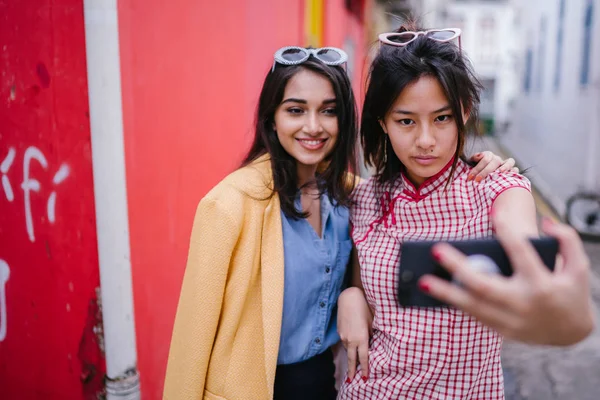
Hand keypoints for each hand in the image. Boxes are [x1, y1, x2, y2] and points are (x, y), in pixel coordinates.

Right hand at [337, 287, 372, 380]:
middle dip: (352, 371)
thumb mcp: (371, 322)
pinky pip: (344, 342)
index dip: (364, 368)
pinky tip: (351, 345)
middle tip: (351, 380)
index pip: (363, 358)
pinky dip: (348, 346)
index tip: (365, 377)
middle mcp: (351, 339)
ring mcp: (343, 336)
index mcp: (361, 338)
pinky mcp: (339, 331)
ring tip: (353, 365)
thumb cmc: (363, 308)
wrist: (348, 298)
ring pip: (348, 350)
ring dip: (351, 357)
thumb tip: (370, 341)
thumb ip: (370, 334)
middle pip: (352, 359)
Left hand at [418, 216, 594, 345]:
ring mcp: (511, 320)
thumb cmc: (570, 291)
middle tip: (436, 250)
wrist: (572, 333)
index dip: (509, 233)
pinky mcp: (502, 331)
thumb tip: (545, 222)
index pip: (522, 255)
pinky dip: (456, 304)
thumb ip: (566, 240)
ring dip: (446, 293)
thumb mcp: (579, 266)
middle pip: (485, 285)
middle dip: (458, 267)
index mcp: (542, 284)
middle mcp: (523, 304)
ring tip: (423, 281)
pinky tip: (436, 293)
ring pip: (473, 306)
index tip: (493, 214)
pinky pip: (474, 316)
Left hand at [468, 151, 518, 181]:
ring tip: (500, 172)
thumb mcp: (473, 164)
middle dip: (485, 171)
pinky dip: (513, 172)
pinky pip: (515, 169)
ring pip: (510, 161)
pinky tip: (509, 176)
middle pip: (495, 161)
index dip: (477, 168)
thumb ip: (474, 158)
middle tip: (477, 179)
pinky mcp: (512, 171)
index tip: (470, 177)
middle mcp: (498, 159)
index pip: (485, 158)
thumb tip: (478, 156)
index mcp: (488, 156)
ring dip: (505, 166)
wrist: (485, 179)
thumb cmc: (478, 171)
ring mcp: (506, 164)